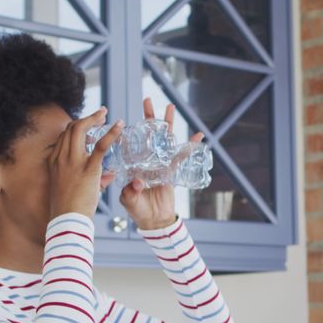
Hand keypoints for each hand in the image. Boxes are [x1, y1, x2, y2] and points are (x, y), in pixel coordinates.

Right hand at [49, 106, 122, 218]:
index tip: (88, 125)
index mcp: (55, 162)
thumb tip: (111, 174)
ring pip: (80, 130)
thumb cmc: (71, 209)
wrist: (67, 221)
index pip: (64, 136)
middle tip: (100, 115)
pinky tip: (120, 126)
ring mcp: (73, 162)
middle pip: (71, 128)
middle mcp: (61, 158)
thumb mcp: (78, 189)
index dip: (76, 127)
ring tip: (106, 115)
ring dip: (94, 118)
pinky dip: (111, 133)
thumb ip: (96, 179)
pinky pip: (101, 146)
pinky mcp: (88, 169)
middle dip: (86, 118)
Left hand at [118, 98, 202, 229]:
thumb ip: (131, 192)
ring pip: (165, 140)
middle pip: (148, 135)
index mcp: (132, 165)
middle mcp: (146, 161)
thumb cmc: (138, 210)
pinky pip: (181, 156)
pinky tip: (197, 135)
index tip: (125, 116)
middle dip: (149, 118)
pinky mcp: (172, 170)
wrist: (154, 221)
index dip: (128, 130)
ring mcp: (160, 164)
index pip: (129, 143)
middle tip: (148, 100)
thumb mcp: (129, 201)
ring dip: (168, 124)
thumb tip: (138, 181)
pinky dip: (189, 146)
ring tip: (171, 108)